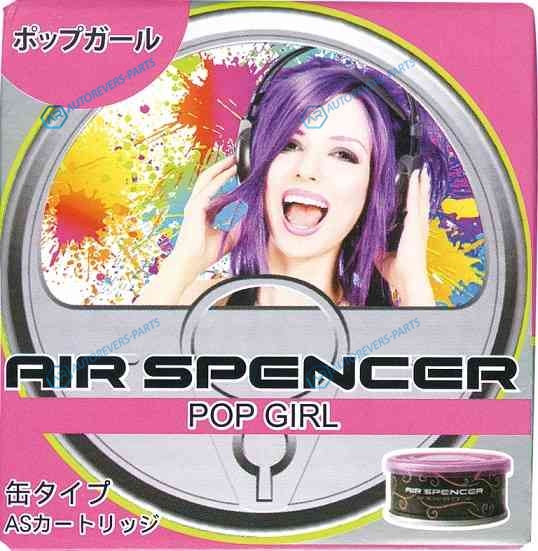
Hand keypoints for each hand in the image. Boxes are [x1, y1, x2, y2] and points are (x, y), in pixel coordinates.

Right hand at [171, 155, 237, 280]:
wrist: (191, 264)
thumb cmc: (206, 253)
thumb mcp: (230, 236)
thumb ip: (239, 224)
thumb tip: (252, 214)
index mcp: (204, 210)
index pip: (216, 188)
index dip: (227, 177)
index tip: (241, 170)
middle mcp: (198, 204)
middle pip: (210, 178)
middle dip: (223, 166)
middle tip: (237, 157)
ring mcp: (194, 205)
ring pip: (208, 179)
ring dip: (221, 168)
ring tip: (233, 159)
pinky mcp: (194, 208)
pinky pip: (208, 190)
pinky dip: (220, 180)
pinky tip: (230, 173)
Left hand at [377, 163, 434, 305]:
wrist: (408, 279)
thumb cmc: (399, 272)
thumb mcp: (383, 256)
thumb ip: (377, 246)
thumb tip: (366, 241)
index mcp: (412, 233)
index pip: (414, 210)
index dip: (415, 197)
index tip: (414, 185)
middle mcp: (418, 227)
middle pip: (420, 201)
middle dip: (421, 186)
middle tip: (422, 172)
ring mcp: (419, 225)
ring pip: (420, 198)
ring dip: (421, 183)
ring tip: (422, 171)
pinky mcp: (415, 224)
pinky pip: (415, 202)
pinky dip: (416, 189)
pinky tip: (416, 178)